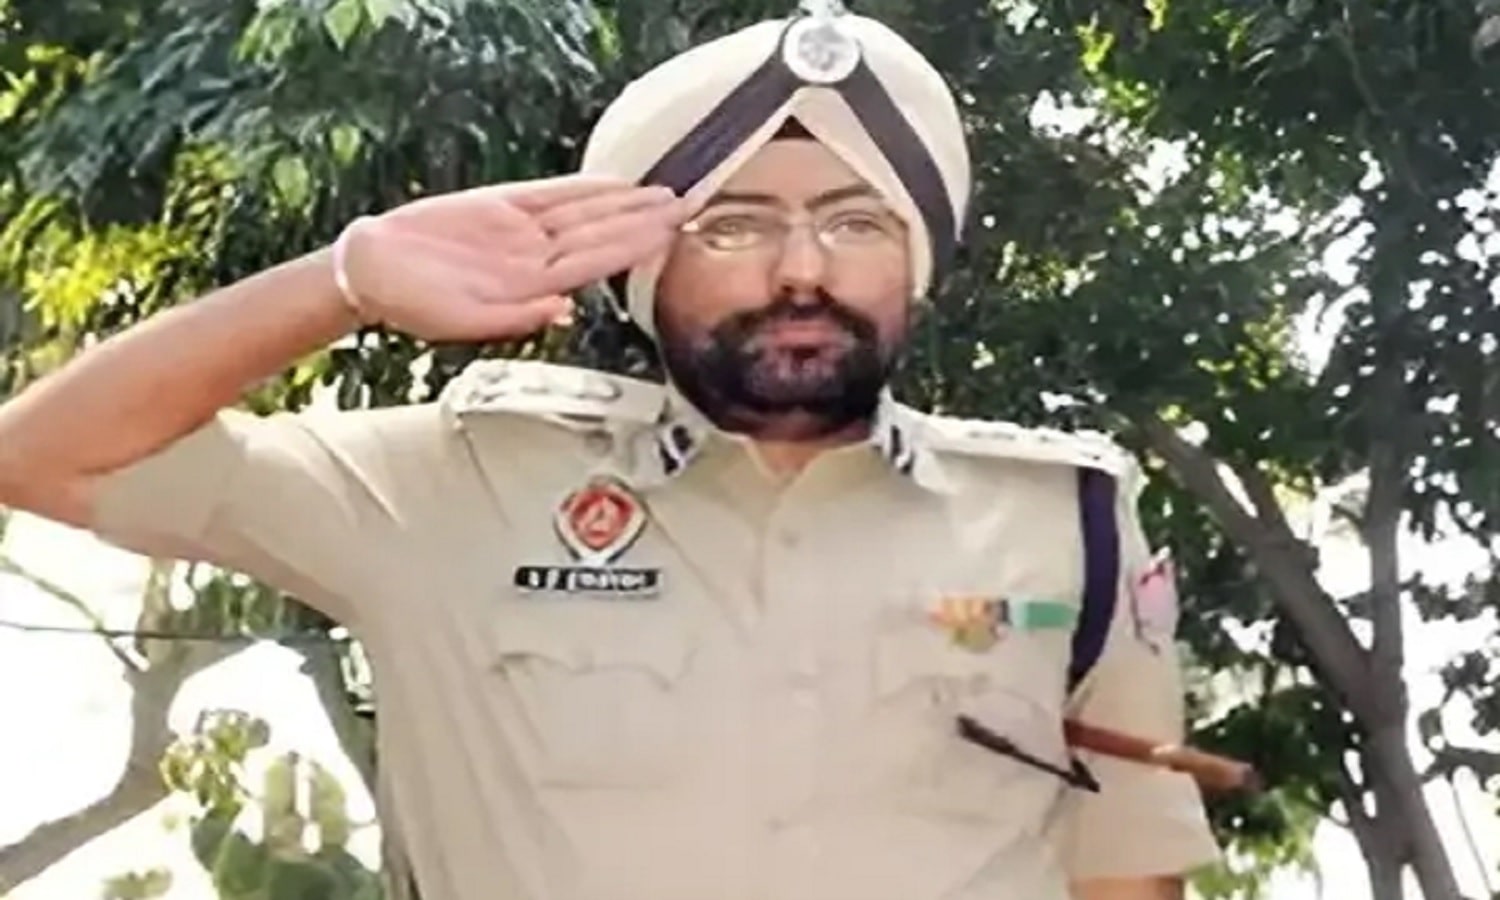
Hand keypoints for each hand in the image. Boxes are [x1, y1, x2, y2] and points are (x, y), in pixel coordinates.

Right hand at [336, 175, 686, 340]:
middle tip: (688, 204)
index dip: (634, 245)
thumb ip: (514, 319)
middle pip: (602, 234)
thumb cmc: (410, 305)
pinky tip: (614, 183)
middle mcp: (535, 259)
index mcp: (531, 288)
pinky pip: (552, 195)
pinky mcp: (500, 208)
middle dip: (646, 221)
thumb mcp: (462, 323)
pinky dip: (584, 188)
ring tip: (666, 192)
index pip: (596, 262)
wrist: (370, 270)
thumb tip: (563, 311)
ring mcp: (521, 233)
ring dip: (626, 203)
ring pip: (585, 214)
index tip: (669, 233)